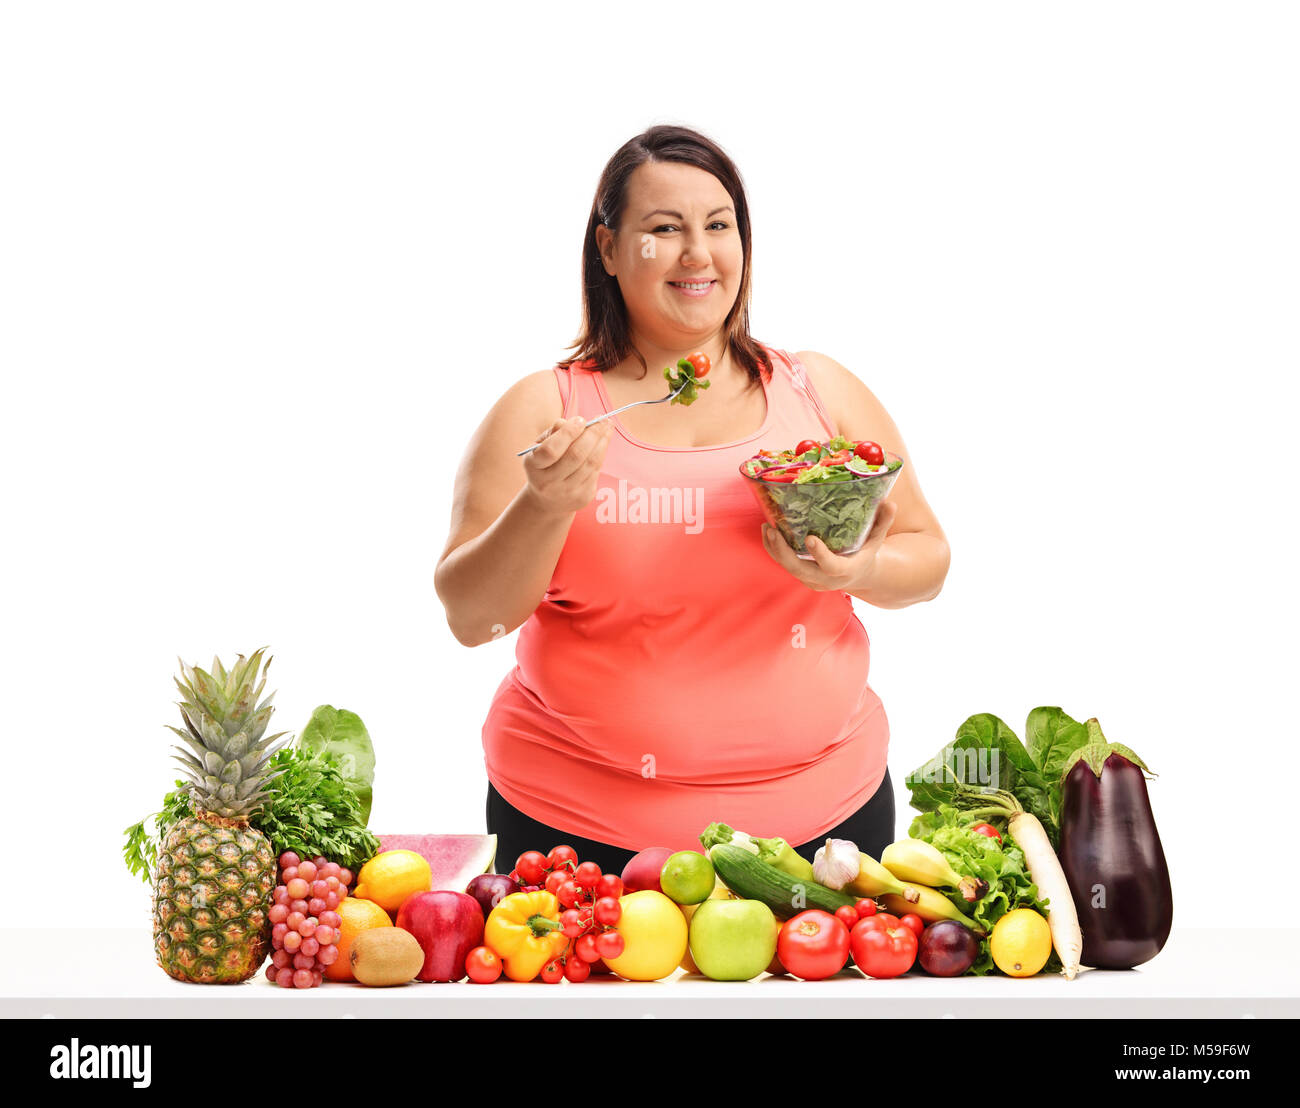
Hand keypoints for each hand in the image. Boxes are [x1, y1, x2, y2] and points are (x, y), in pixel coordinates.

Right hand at [521, 416, 612, 514]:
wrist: (547, 501)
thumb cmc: (544, 465)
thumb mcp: (539, 447)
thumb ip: (552, 433)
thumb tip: (570, 422)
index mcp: (534, 466)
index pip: (550, 450)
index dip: (568, 433)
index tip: (581, 420)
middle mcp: (549, 483)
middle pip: (576, 455)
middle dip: (592, 434)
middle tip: (602, 419)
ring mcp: (567, 492)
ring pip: (590, 463)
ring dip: (602, 442)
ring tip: (607, 426)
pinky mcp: (583, 497)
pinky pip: (596, 471)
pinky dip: (602, 453)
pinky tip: (604, 441)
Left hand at [760, 500, 898, 591]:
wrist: (858, 576)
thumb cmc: (866, 553)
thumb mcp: (876, 540)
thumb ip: (882, 523)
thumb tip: (890, 503)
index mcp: (845, 571)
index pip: (831, 567)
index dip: (820, 555)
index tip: (810, 539)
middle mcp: (825, 579)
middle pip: (800, 570)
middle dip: (785, 553)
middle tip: (774, 531)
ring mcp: (811, 579)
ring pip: (788, 568)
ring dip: (775, 549)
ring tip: (767, 527)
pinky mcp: (801, 575)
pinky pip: (784, 564)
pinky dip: (774, 550)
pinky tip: (767, 532)